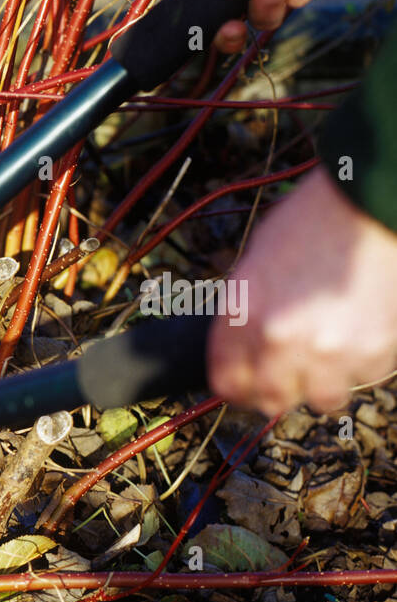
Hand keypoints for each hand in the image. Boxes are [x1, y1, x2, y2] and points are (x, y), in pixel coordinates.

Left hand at [208, 169, 396, 416]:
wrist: (370, 200)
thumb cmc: (311, 221)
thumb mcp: (253, 266)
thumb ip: (244, 316)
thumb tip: (243, 355)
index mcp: (241, 316)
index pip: (226, 384)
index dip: (237, 390)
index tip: (248, 387)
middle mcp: (279, 339)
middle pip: (271, 401)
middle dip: (281, 391)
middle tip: (294, 374)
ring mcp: (329, 349)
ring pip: (322, 399)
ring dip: (326, 383)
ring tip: (333, 351)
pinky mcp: (374, 350)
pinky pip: (365, 378)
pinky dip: (364, 363)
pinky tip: (363, 329)